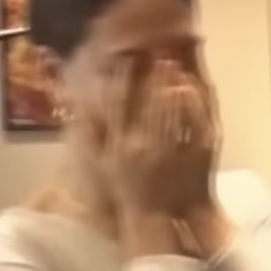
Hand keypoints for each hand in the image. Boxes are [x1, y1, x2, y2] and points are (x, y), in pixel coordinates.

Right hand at [103, 60, 215, 217]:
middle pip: (146, 102)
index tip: (125, 58)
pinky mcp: (188, 155)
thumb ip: (91, 133)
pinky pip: (190, 125)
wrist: (154, 218)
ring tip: (174, 63)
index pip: (118, 105)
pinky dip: (190, 105)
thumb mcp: (101, 162)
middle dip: (150, 76)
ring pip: (169, 111)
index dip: (121, 80)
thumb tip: (79, 103)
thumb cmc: (125, 189)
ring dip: (170, 84)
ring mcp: (167, 150)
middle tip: (156, 52)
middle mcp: (141, 145)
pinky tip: (190, 88)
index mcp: (119, 144)